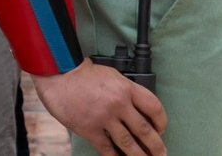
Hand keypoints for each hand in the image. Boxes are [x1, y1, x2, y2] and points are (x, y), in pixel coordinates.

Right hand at [33, 62, 166, 155]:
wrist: (59, 75)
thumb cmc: (83, 73)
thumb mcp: (111, 75)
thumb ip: (125, 91)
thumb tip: (136, 108)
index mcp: (126, 88)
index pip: (154, 107)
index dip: (161, 122)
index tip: (161, 129)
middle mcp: (119, 104)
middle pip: (145, 130)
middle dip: (156, 146)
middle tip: (160, 153)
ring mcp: (105, 118)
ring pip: (129, 144)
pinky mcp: (90, 129)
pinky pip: (107, 148)